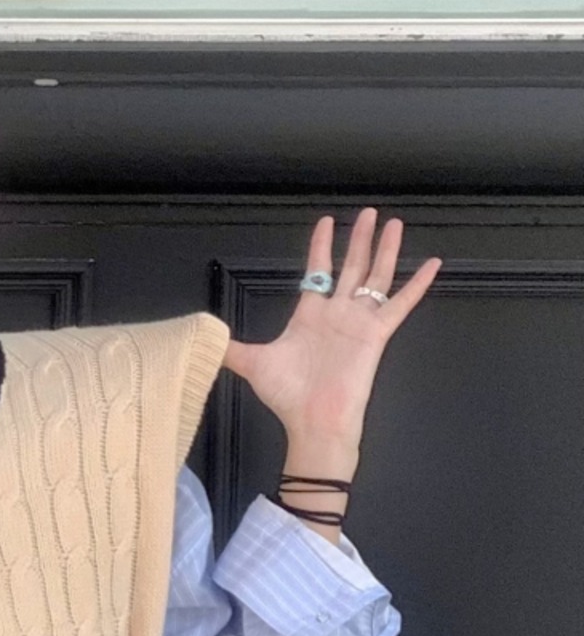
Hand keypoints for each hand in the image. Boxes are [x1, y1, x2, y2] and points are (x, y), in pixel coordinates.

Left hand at [224, 210, 440, 458]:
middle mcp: (337, 314)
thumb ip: (230, 346)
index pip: (318, 271)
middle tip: (368, 213)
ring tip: (393, 223)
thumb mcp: (251, 363)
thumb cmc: (287, 397)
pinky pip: (401, 304)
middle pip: (351, 266)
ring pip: (376, 276)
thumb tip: (203, 333)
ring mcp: (359, 322)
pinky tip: (432, 264)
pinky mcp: (377, 334)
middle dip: (359, 238)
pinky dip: (417, 284)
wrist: (312, 423)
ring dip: (385, 249)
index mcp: (310, 315)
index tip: (325, 222)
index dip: (321, 246)